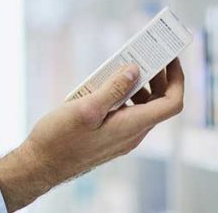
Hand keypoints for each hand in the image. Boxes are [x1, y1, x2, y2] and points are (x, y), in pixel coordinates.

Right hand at [0, 59, 184, 211]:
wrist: (41, 164)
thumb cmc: (59, 139)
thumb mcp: (85, 108)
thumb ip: (112, 89)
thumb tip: (134, 70)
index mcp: (131, 127)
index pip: (171, 103)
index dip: (177, 79)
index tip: (170, 58)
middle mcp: (132, 134)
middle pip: (159, 103)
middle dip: (157, 77)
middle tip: (146, 54)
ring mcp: (121, 137)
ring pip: (142, 107)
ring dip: (138, 84)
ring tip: (121, 65)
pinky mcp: (109, 136)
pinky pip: (126, 112)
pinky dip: (123, 95)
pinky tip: (104, 85)